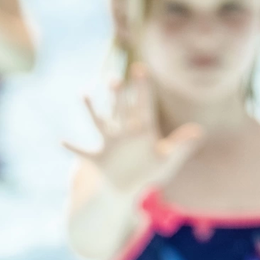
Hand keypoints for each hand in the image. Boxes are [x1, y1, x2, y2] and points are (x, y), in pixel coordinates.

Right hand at [63, 64, 203, 199]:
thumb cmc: (148, 174)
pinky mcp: (98, 158)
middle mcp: (124, 133)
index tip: (141, 69)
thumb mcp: (167, 161)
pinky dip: (73, 148)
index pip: (143, 106)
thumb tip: (199, 131)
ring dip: (91, 109)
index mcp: (143, 131)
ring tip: (83, 93)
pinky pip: (83, 152)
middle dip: (117, 94)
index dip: (143, 88)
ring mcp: (109, 144)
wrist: (128, 189)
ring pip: (99, 123)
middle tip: (115, 78)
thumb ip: (181, 146)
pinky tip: (61, 141)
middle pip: (121, 109)